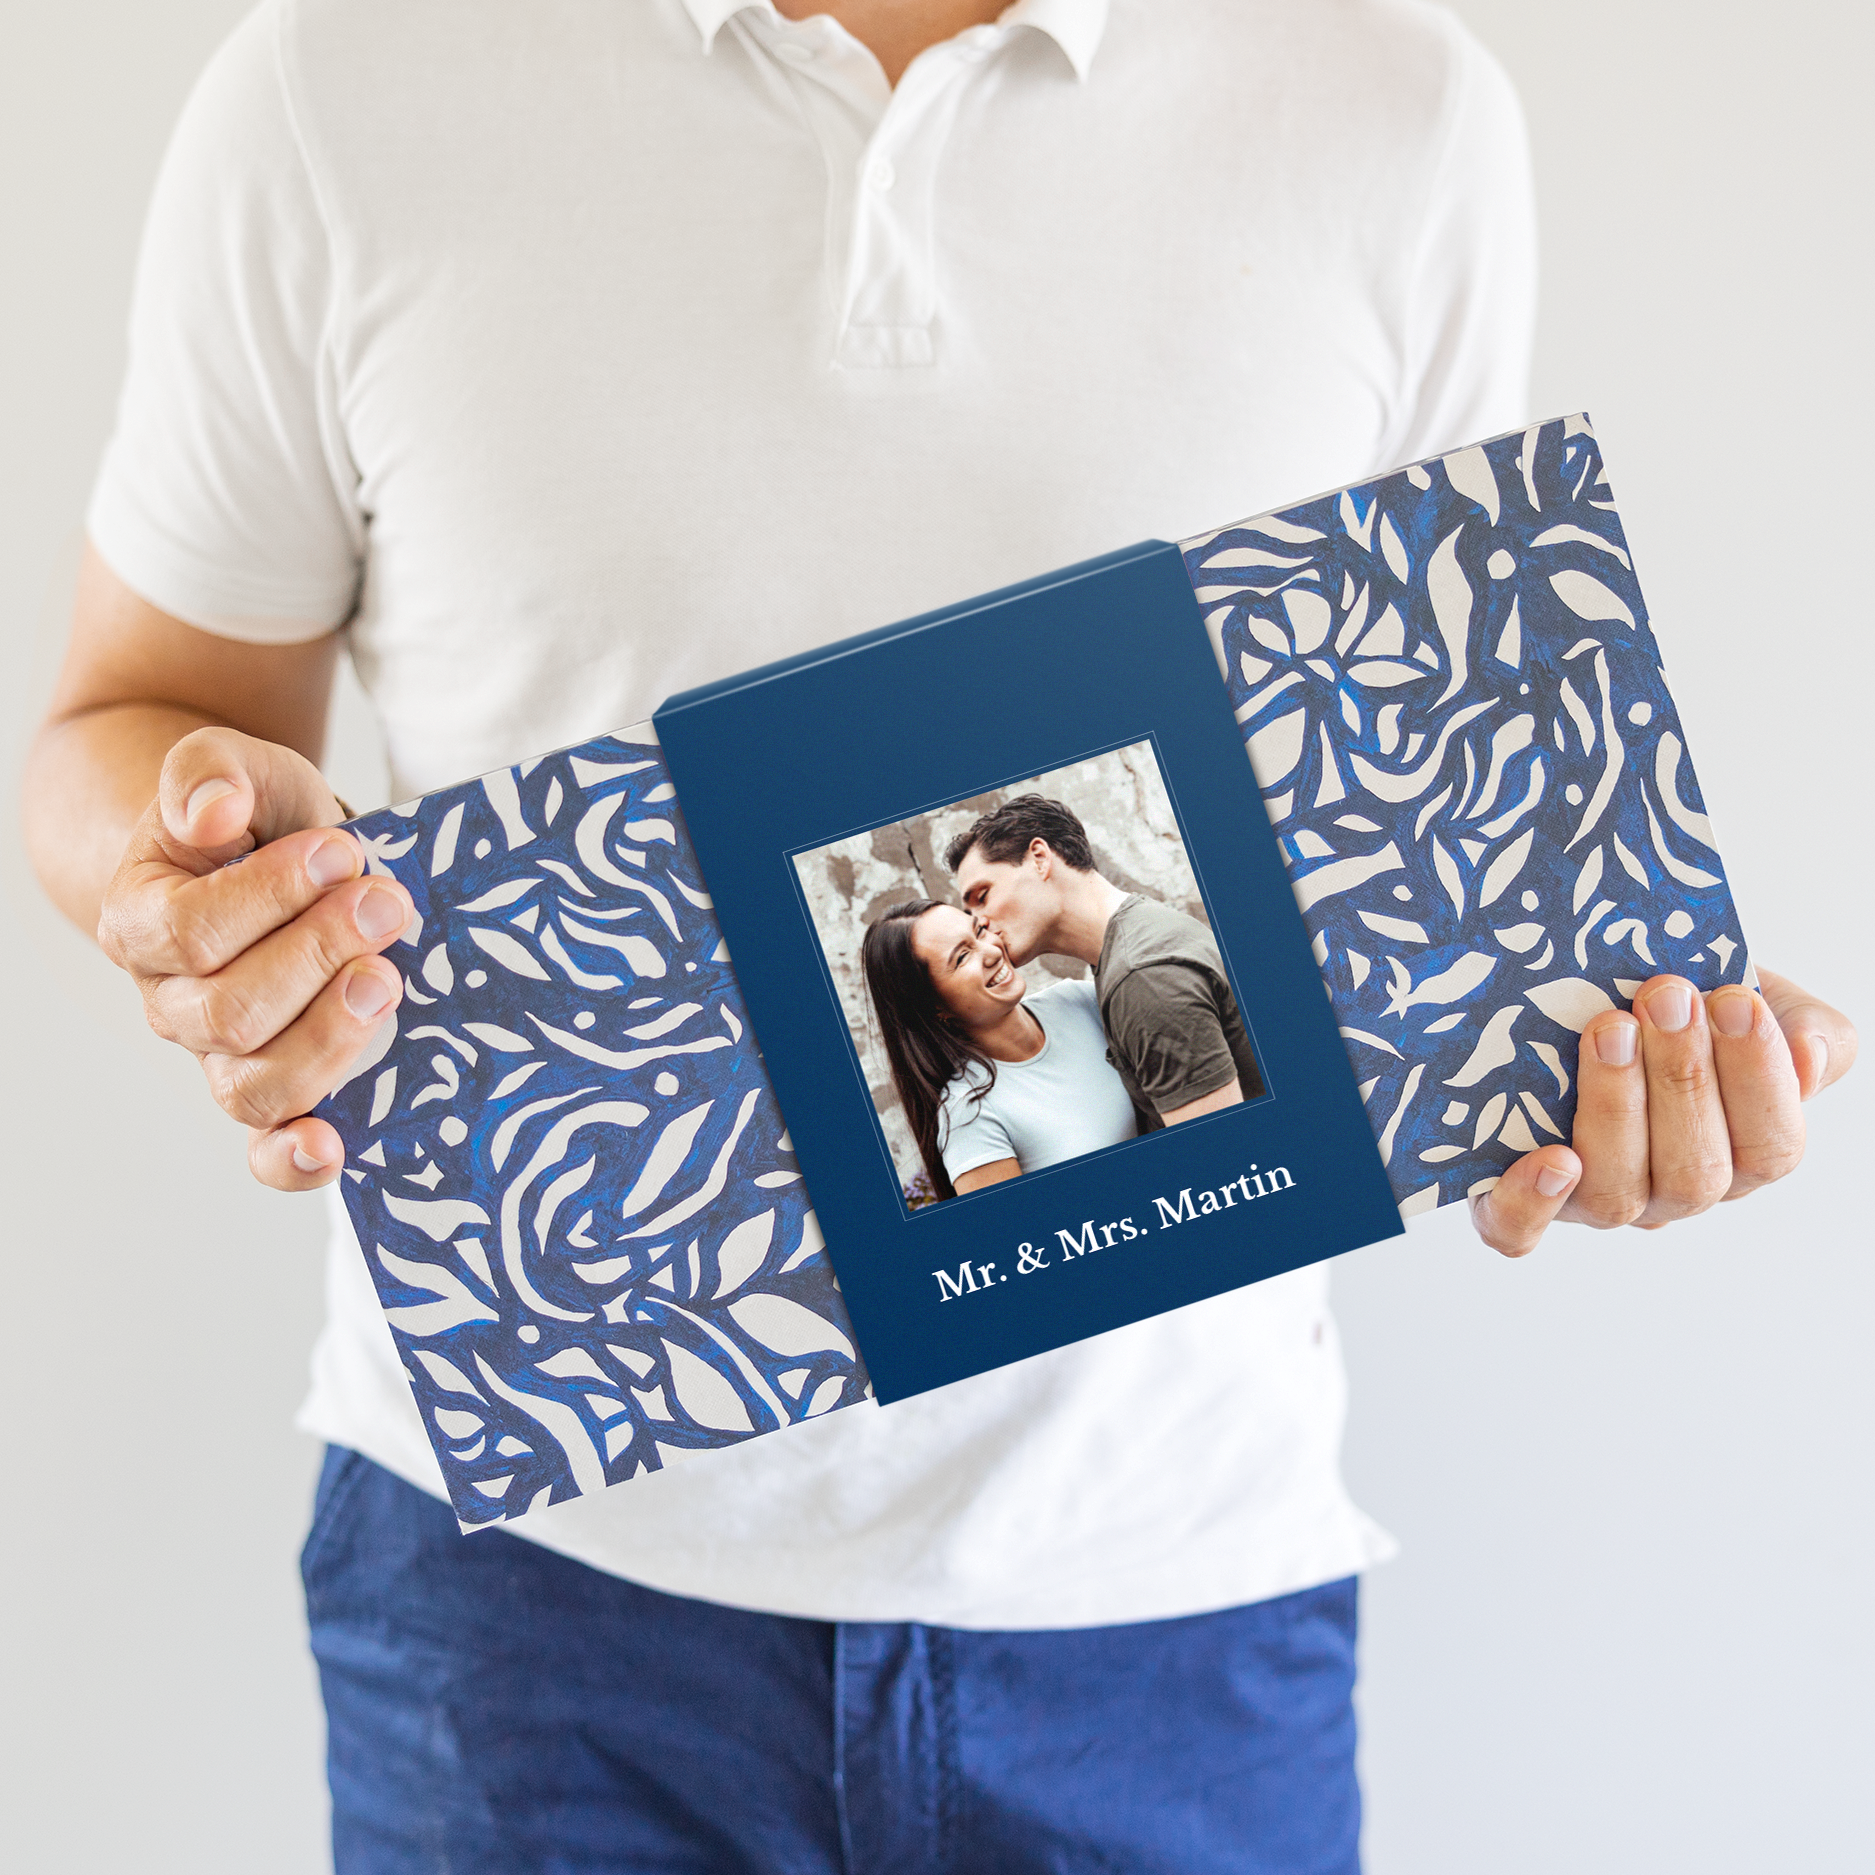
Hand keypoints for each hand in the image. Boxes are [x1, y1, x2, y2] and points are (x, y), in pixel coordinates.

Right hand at [97, 726, 411, 1191]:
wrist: (272, 859)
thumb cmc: (259, 821)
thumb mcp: (241, 770)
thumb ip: (211, 770)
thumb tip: (210, 810)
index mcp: (142, 922)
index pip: (194, 930)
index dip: (273, 896)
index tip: (341, 852)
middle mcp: (172, 1003)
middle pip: (230, 1012)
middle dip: (319, 954)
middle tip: (386, 903)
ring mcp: (223, 1057)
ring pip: (256, 1085)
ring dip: (331, 1036)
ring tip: (388, 976)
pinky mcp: (281, 1092)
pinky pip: (268, 1150)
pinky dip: (295, 1160)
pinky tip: (335, 1149)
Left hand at [1469, 968, 1855, 1256]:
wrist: (1581, 996)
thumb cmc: (1676, 1008)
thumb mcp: (1756, 1005)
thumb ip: (1810, 1034)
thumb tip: (1810, 1060)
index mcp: (1739, 1155)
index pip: (1770, 1146)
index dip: (1758, 1078)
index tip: (1735, 999)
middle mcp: (1670, 1191)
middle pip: (1695, 1171)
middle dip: (1683, 1078)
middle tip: (1664, 997)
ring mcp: (1595, 1200)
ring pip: (1618, 1192)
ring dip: (1617, 1106)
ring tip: (1609, 1028)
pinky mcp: (1517, 1202)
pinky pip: (1520, 1231)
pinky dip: (1533, 1202)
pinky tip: (1551, 1158)